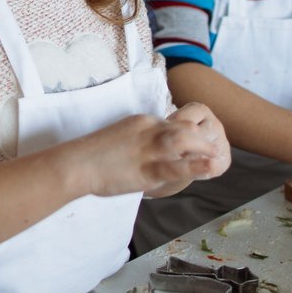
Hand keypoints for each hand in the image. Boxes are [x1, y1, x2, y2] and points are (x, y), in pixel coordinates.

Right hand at [75, 104, 229, 197]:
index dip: (190, 133)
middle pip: (185, 127)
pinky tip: (211, 168)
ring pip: (185, 141)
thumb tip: (148, 152)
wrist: (75, 164)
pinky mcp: (146, 170)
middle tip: (214, 150)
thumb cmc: (91, 155)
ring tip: (217, 157)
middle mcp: (148, 131)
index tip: (199, 143)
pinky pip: (176, 166)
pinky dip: (196, 167)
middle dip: (202, 138)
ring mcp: (148, 150)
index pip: (174, 122)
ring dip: (204, 148)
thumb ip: (137, 141)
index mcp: (141, 122)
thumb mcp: (119, 138)